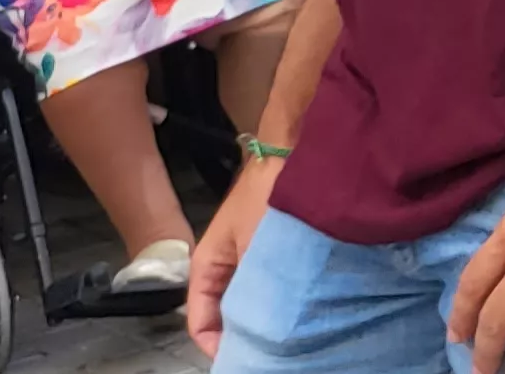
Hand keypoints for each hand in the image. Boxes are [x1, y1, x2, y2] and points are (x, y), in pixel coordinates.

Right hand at [186, 155, 281, 353]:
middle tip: (271, 354)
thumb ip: (255, 285)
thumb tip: (261, 327)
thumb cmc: (269, 195)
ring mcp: (251, 257)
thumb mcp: (257, 246)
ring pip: (253, 301)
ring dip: (268, 318)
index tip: (240, 360)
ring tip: (290, 339)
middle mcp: (227, 264)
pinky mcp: (276, 251)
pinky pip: (275, 286)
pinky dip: (285, 301)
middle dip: (244, 335)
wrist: (294, 151)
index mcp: (209, 264)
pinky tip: (305, 312)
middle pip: (227, 314)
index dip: (216, 345)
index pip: (200, 319)